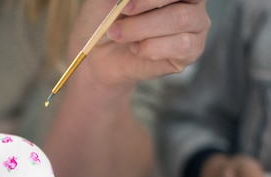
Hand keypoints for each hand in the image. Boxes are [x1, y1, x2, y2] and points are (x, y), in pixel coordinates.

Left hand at [71, 0, 209, 86]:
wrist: (98, 54)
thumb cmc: (105, 19)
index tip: (127, 3)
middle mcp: (191, 1)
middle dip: (147, 5)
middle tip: (120, 15)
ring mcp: (195, 25)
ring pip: (182, 20)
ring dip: (143, 28)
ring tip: (119, 35)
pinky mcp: (191, 51)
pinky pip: (182, 46)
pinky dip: (153, 47)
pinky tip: (136, 48)